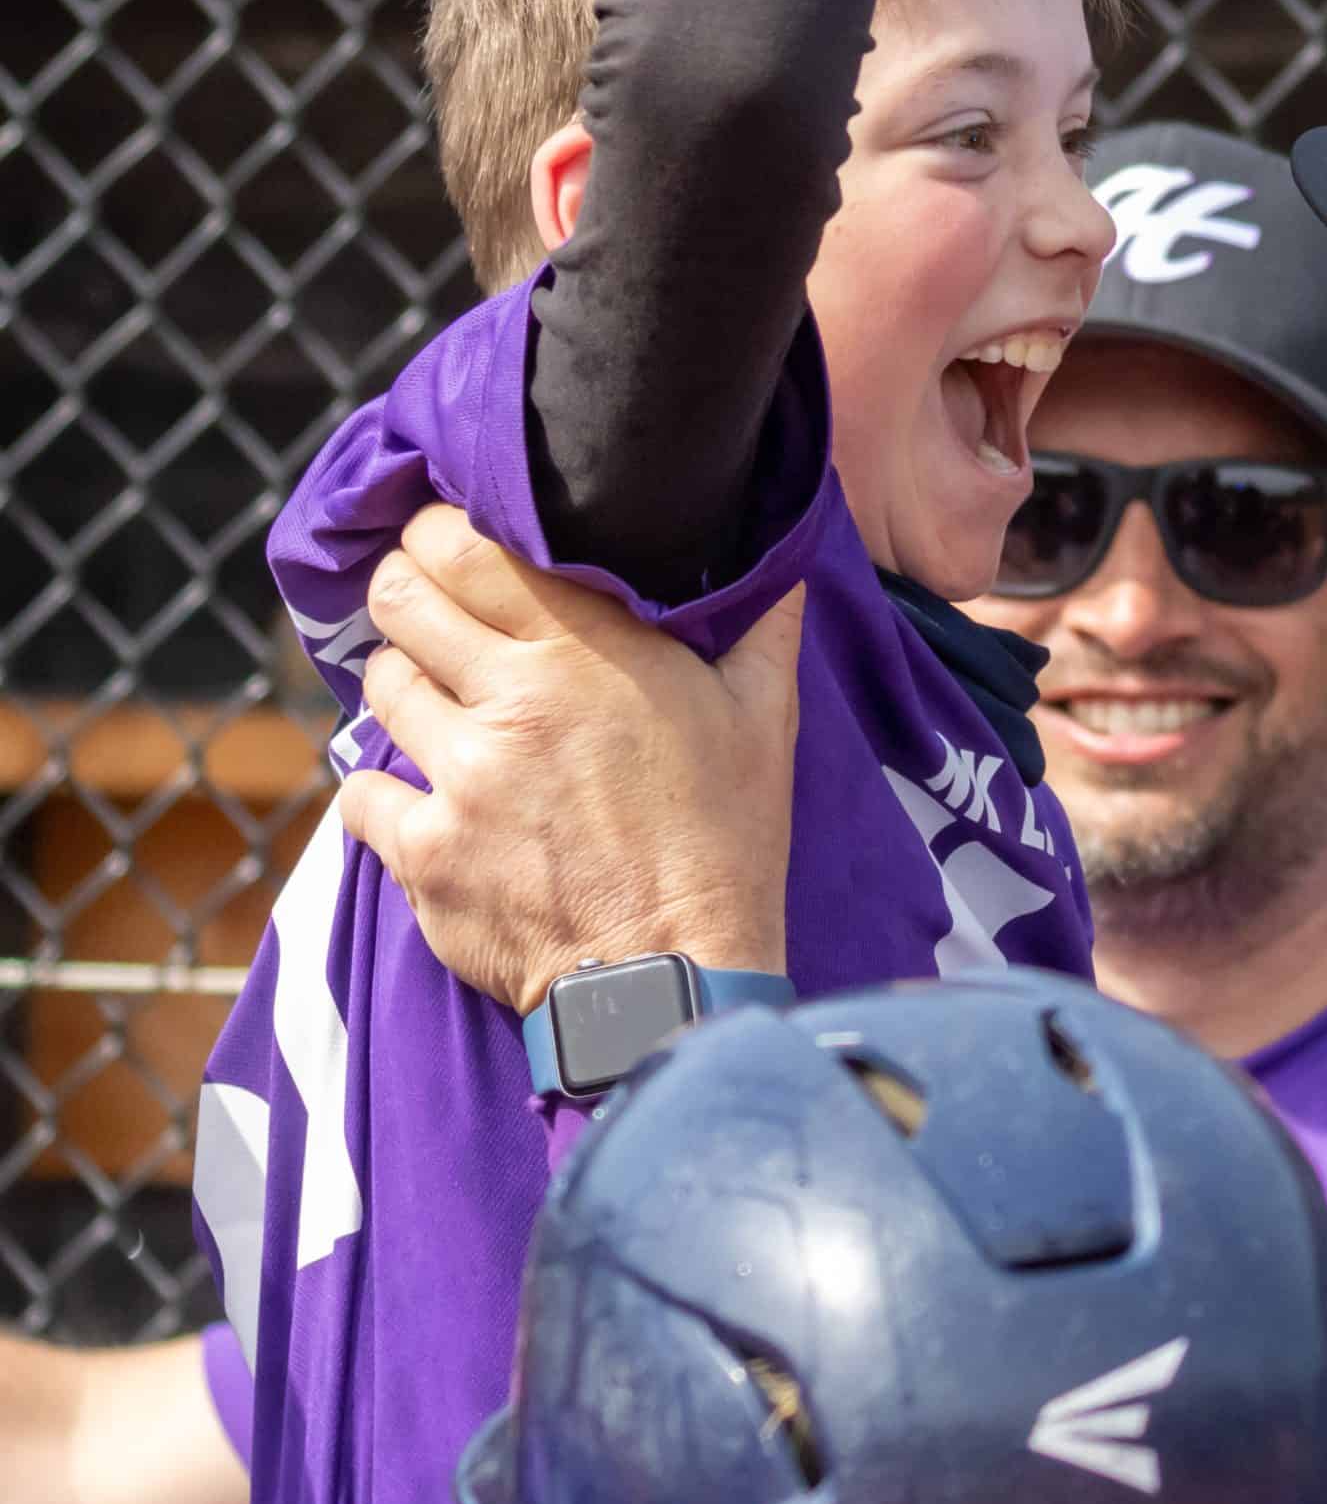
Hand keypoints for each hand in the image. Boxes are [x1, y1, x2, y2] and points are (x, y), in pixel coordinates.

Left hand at [339, 506, 803, 1016]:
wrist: (673, 974)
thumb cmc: (726, 842)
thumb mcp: (763, 722)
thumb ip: (764, 630)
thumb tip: (788, 567)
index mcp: (585, 652)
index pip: (466, 547)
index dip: (438, 529)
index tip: (444, 535)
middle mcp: (510, 700)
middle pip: (399, 598)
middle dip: (401, 588)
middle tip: (418, 601)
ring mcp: (458, 777)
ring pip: (378, 686)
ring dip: (400, 683)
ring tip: (434, 702)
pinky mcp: (423, 852)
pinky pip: (362, 792)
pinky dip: (383, 790)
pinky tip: (424, 797)